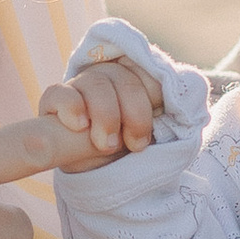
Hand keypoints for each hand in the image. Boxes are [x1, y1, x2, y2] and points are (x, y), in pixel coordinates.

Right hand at [40, 55, 163, 169]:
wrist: (94, 166)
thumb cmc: (126, 144)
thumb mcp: (148, 130)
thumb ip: (163, 113)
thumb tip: (185, 102)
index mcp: (134, 75)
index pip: (148, 72)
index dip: (154, 98)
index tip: (156, 125)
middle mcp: (107, 73)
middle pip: (124, 79)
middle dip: (135, 115)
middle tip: (135, 145)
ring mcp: (80, 83)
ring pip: (96, 85)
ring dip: (107, 117)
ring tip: (107, 145)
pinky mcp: (55, 98)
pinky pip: (61, 93)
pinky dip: (72, 108)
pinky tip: (80, 126)